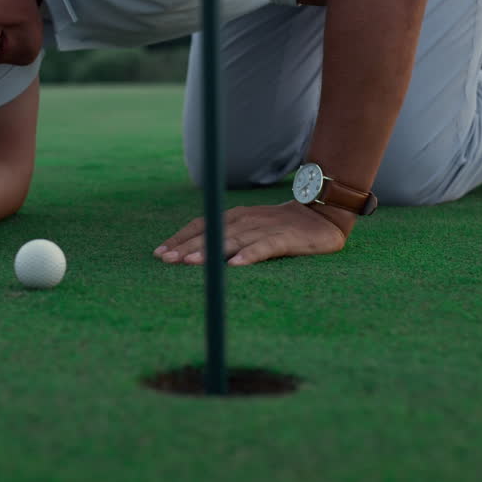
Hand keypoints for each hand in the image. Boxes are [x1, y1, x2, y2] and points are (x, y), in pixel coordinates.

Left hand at [154, 201, 348, 266]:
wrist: (322, 215)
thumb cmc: (281, 226)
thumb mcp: (250, 228)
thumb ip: (226, 237)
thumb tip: (193, 255)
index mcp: (235, 218)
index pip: (201, 225)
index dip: (180, 239)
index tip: (159, 253)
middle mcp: (245, 221)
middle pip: (211, 234)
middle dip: (186, 247)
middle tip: (165, 260)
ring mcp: (264, 229)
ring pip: (232, 240)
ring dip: (210, 251)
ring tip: (190, 263)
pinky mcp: (285, 239)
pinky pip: (264, 248)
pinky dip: (249, 255)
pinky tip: (235, 266)